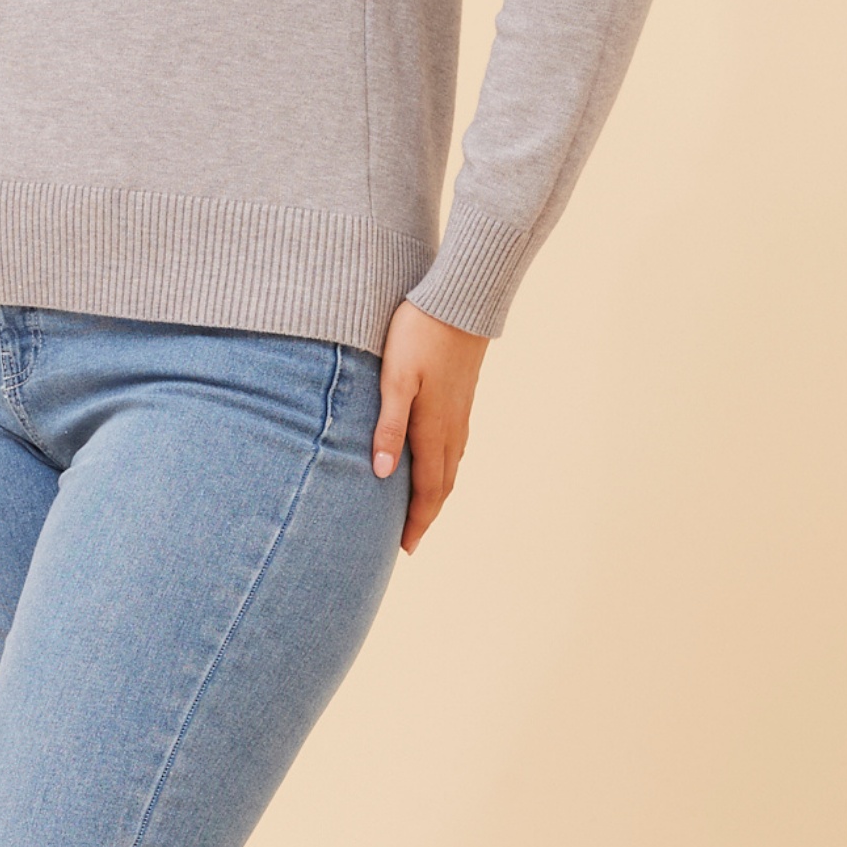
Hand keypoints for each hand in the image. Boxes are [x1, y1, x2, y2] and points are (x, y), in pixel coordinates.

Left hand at [370, 300, 489, 554]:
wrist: (460, 299)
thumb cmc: (419, 334)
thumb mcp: (396, 379)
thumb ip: (389, 426)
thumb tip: (384, 474)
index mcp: (434, 428)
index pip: (429, 489)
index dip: (417, 521)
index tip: (405, 548)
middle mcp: (452, 427)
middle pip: (443, 484)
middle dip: (427, 514)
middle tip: (411, 540)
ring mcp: (461, 412)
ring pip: (451, 465)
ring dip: (437, 492)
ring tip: (421, 509)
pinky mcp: (462, 396)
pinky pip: (455, 446)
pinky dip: (444, 467)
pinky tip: (435, 461)